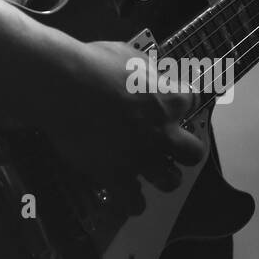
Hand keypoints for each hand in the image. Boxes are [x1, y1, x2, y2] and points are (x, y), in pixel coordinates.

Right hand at [45, 40, 205, 212]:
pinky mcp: (115, 175)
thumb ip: (148, 71)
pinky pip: (134, 202)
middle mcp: (163, 133)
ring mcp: (141, 157)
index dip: (185, 104)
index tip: (176, 105)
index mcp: (170, 100)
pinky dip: (133, 202)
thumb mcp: (130, 56)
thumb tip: (151, 74)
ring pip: (170, 181)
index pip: (195, 103)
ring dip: (164, 177)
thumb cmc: (94, 64)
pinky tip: (128, 196)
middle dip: (185, 150)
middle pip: (194, 153)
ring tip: (153, 171)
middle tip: (172, 146)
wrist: (63, 86)